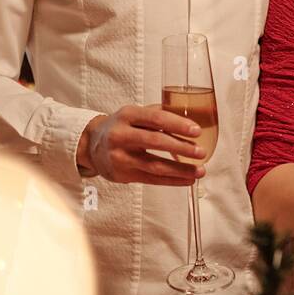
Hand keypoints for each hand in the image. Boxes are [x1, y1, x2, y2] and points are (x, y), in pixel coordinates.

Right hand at [77, 105, 206, 185]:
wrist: (92, 146)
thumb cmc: (120, 127)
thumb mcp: (134, 114)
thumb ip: (158, 114)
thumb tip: (191, 116)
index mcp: (127, 115)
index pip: (155, 118)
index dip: (177, 124)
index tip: (196, 130)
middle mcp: (121, 135)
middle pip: (155, 141)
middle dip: (181, 147)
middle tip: (201, 152)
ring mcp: (120, 157)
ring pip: (154, 165)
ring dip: (180, 169)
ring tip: (200, 170)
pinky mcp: (123, 174)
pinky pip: (152, 180)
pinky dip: (172, 180)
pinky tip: (187, 179)